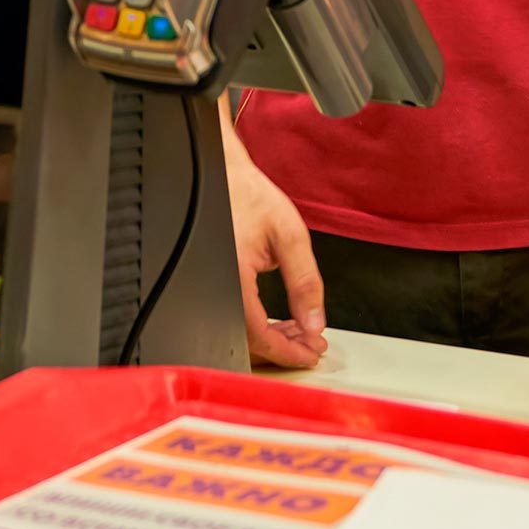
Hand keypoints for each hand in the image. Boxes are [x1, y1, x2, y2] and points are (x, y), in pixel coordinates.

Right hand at [224, 137, 327, 368]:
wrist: (224, 175)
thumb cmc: (249, 196)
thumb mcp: (289, 235)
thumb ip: (305, 283)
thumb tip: (315, 322)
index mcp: (234, 278)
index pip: (259, 334)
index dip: (288, 351)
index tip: (311, 353)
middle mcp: (218, 286)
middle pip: (248, 341)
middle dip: (285, 348)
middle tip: (312, 344)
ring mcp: (213, 285)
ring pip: (241, 331)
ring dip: (273, 338)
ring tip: (301, 331)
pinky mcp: (214, 281)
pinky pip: (236, 315)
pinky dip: (260, 324)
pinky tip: (280, 319)